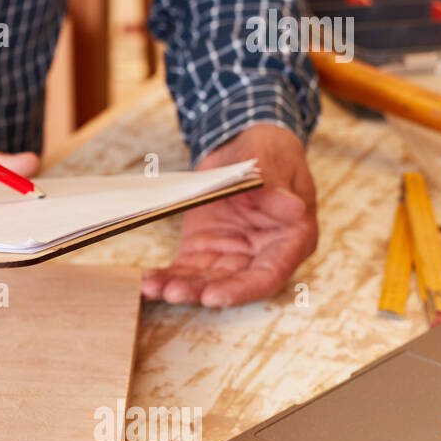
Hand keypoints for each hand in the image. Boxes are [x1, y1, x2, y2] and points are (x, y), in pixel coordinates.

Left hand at [141, 124, 317, 306]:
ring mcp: (231, 252)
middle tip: (172, 293)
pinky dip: (167, 275)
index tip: (213, 296)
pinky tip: (148, 281)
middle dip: (201, 290)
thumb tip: (292, 209)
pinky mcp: (205, 247)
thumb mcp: (272, 160)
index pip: (268, 275)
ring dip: (179, 285)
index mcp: (291, 239)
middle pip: (232, 283)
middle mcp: (261, 253)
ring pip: (206, 279)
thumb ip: (276, 187)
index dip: (241, 290)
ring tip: (152, 288)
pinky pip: (186, 267)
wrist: (243, 144)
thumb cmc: (269, 151)